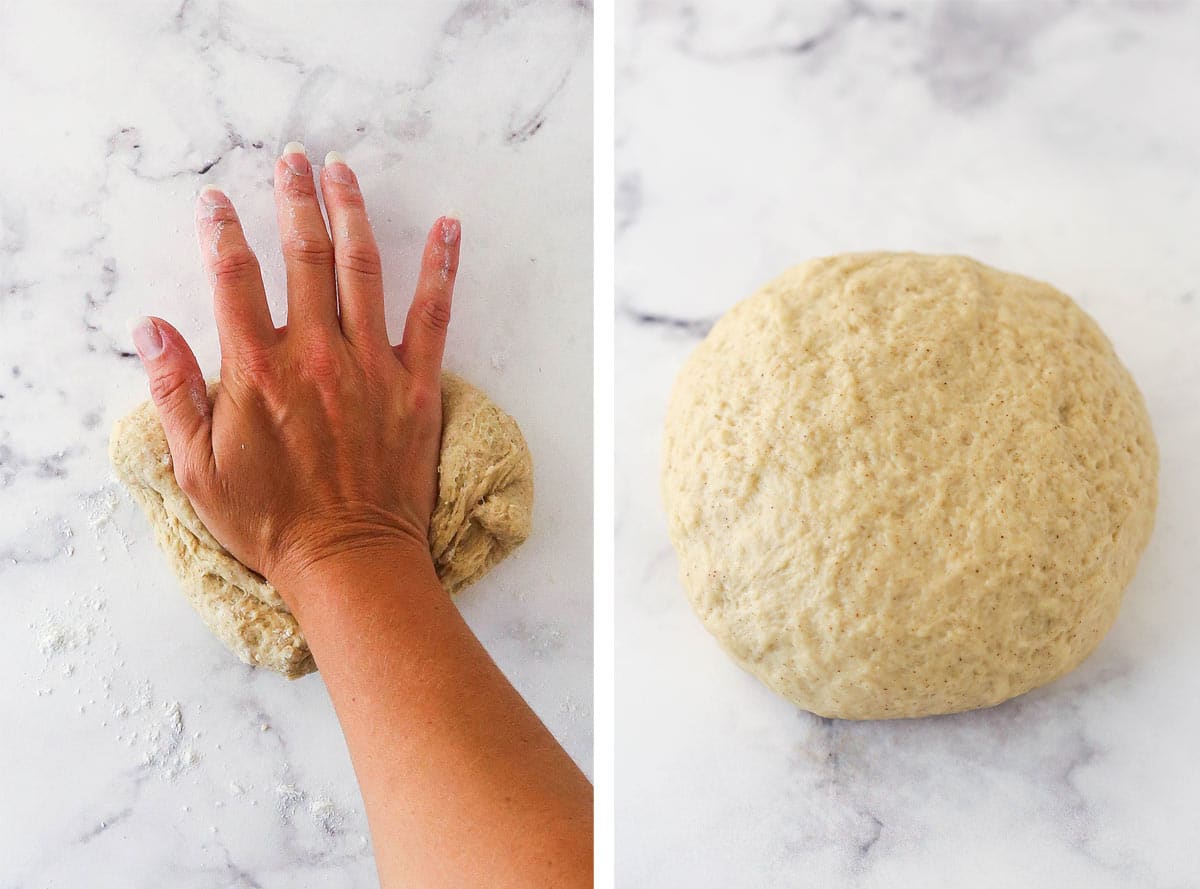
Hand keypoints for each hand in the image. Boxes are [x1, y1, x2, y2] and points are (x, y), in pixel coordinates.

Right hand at [129, 144, 460, 597]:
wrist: (349, 561)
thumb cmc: (272, 522)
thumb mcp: (197, 469)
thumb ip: (172, 393)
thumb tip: (150, 328)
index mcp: (258, 371)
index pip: (234, 277)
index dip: (223, 231)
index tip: (217, 201)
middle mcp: (316, 355)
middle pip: (304, 255)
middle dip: (294, 199)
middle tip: (292, 159)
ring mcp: (372, 366)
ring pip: (363, 269)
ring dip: (352, 212)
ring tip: (343, 171)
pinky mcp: (416, 385)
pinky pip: (434, 314)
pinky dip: (442, 267)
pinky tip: (448, 228)